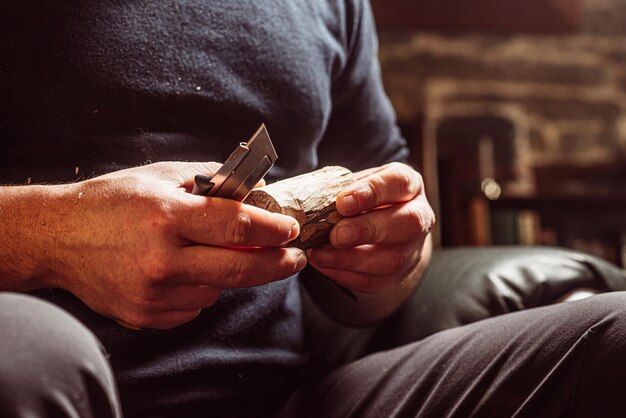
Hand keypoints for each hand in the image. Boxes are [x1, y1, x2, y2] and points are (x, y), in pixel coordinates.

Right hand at [39, 162, 305, 328]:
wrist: (58, 238)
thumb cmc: (112, 201)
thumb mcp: (160, 176)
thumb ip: (210, 181)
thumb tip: (254, 188)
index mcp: (167, 217)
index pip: (237, 227)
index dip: (273, 229)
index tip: (292, 230)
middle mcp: (162, 260)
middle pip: (240, 270)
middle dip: (278, 265)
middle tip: (296, 259)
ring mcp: (153, 293)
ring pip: (218, 290)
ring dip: (229, 274)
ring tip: (209, 253)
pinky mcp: (146, 315)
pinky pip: (193, 307)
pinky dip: (200, 290)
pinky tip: (182, 270)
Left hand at [308, 162, 433, 294]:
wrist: (380, 230)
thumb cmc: (364, 201)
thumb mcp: (356, 185)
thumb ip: (341, 189)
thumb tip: (312, 200)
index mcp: (409, 186)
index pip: (399, 183)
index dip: (373, 192)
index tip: (343, 202)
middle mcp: (419, 217)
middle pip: (408, 223)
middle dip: (368, 229)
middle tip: (336, 235)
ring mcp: (412, 250)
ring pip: (393, 260)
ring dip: (352, 259)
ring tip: (320, 254)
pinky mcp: (398, 276)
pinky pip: (375, 281)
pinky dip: (345, 274)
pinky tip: (324, 264)